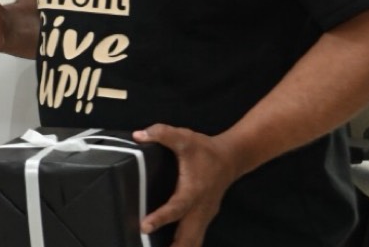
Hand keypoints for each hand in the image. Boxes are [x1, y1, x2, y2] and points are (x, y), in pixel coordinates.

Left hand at [134, 124, 242, 246]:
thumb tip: (138, 135)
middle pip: (188, 237)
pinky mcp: (204, 218)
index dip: (161, 218)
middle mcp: (200, 208)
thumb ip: (162, 133)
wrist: (230, 158)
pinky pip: (194, 237)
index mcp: (193, 191)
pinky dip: (184, 245)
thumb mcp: (184, 137)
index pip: (176, 208)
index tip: (145, 227)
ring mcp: (204, 216)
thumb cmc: (205, 150)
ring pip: (193, 241)